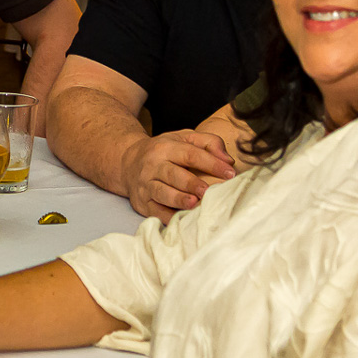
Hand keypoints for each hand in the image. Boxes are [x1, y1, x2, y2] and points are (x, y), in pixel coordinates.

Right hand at [120, 131, 234, 222]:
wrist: (127, 162)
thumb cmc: (164, 151)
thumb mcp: (183, 138)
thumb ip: (209, 142)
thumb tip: (228, 160)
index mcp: (166, 148)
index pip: (190, 154)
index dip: (211, 163)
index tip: (230, 173)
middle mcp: (153, 165)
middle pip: (173, 174)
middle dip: (192, 183)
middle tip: (209, 191)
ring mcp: (145, 185)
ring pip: (162, 193)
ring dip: (178, 199)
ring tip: (193, 203)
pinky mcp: (142, 202)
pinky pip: (155, 211)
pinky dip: (168, 217)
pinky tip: (182, 219)